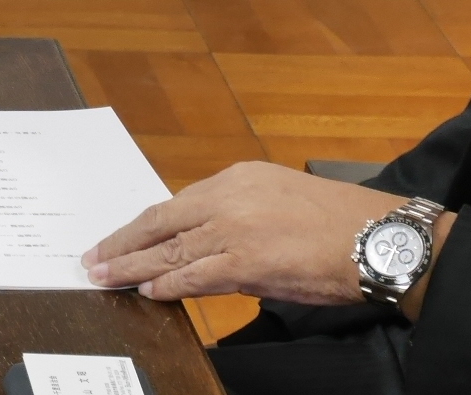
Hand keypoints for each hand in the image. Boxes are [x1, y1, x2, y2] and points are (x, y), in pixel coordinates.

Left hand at [81, 161, 452, 317]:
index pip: (175, 203)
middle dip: (122, 242)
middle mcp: (229, 196)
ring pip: (169, 249)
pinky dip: (166, 284)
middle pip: (160, 221)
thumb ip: (238, 214)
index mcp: (237, 178)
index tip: (118, 237)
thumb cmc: (338, 224)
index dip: (142, 224)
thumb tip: (205, 242)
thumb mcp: (278, 200)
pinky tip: (148, 291)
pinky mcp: (245, 261)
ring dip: (132, 266)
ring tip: (106, 278)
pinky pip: (193, 275)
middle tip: (93, 258)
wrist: (378, 238)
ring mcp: (235, 228)